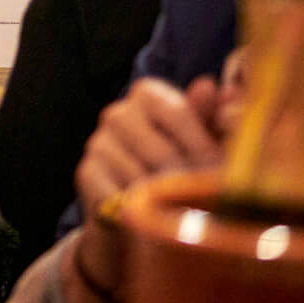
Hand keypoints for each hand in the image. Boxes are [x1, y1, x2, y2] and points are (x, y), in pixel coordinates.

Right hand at [74, 76, 224, 222]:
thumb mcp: (204, 143)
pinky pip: (118, 195)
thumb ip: (211, 116)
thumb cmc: (182, 169)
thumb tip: (210, 86)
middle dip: (185, 177)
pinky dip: (139, 209)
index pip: (177, 112)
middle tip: (205, 199)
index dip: (201, 145)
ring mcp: (99, 143)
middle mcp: (117, 113)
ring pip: (139, 176)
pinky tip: (152, 215)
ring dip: (164, 198)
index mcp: (148, 95)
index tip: (217, 170)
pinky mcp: (86, 174)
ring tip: (183, 210)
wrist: (142, 214)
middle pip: (159, 148)